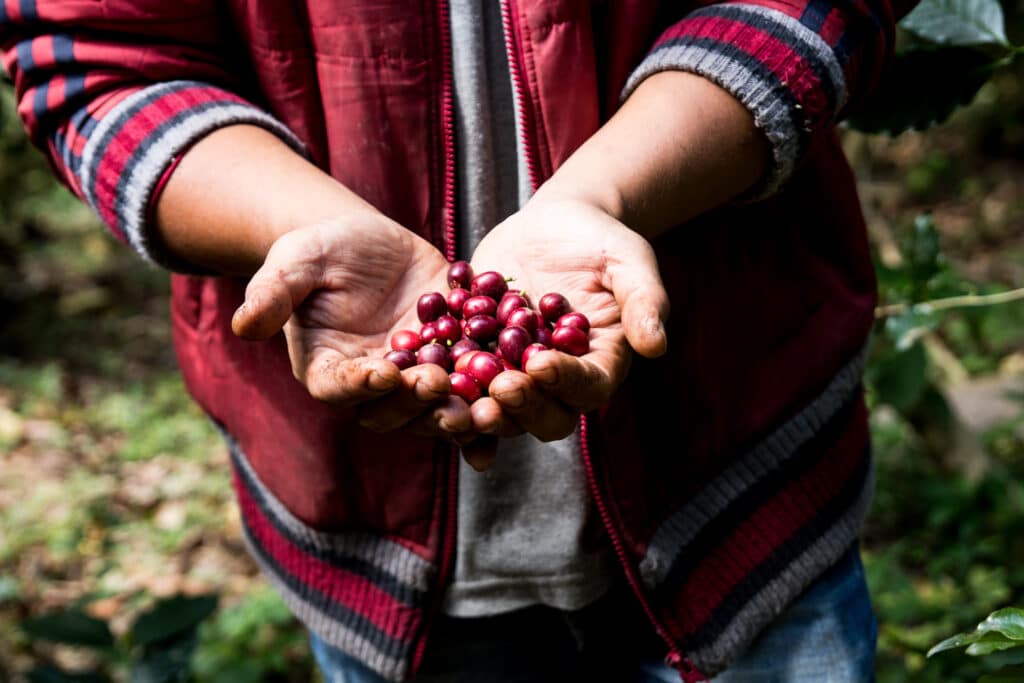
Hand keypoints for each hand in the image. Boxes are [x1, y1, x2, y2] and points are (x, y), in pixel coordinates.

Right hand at [231, 215, 471, 437]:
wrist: (370, 242)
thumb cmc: (321, 250)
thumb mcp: (296, 261)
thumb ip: (273, 292)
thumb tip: (243, 324)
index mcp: (328, 369)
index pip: (339, 386)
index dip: (359, 384)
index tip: (381, 373)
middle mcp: (372, 387)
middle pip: (392, 409)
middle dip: (415, 401)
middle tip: (438, 385)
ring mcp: (415, 380)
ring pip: (435, 409)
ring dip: (458, 410)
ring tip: (481, 404)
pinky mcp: (454, 365)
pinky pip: (472, 391)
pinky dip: (492, 402)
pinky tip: (516, 401)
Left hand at [467, 198, 668, 458]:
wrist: (554, 224)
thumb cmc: (601, 241)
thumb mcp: (629, 261)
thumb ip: (645, 301)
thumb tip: (656, 346)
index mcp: (599, 366)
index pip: (587, 387)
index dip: (565, 382)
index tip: (541, 365)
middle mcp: (557, 383)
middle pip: (544, 414)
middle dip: (521, 406)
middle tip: (498, 388)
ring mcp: (515, 375)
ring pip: (499, 409)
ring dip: (478, 412)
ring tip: (454, 400)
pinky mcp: (478, 359)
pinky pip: (459, 383)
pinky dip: (441, 388)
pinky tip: (417, 382)